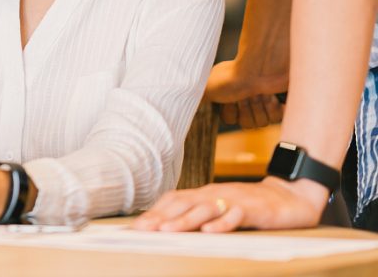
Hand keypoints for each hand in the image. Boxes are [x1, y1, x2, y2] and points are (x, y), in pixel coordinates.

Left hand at [132, 177, 326, 232]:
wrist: (290, 197)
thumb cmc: (252, 206)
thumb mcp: (222, 209)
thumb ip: (201, 215)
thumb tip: (172, 227)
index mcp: (205, 195)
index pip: (174, 200)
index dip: (154, 213)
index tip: (135, 227)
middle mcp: (214, 194)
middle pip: (183, 204)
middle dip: (160, 217)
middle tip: (142, 230)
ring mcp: (233, 199)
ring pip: (205, 209)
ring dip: (184, 220)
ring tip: (166, 231)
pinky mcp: (254, 208)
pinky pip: (236, 215)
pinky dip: (222, 223)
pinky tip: (210, 231)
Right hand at [205, 59, 286, 127]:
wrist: (258, 66)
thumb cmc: (232, 75)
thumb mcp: (206, 86)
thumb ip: (199, 99)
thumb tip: (191, 106)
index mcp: (229, 97)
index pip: (230, 120)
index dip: (231, 113)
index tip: (231, 99)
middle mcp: (244, 99)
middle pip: (247, 124)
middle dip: (246, 111)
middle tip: (245, 96)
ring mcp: (261, 101)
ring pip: (261, 123)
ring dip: (259, 109)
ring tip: (258, 94)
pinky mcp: (277, 102)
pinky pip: (276, 119)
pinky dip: (274, 110)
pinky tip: (270, 98)